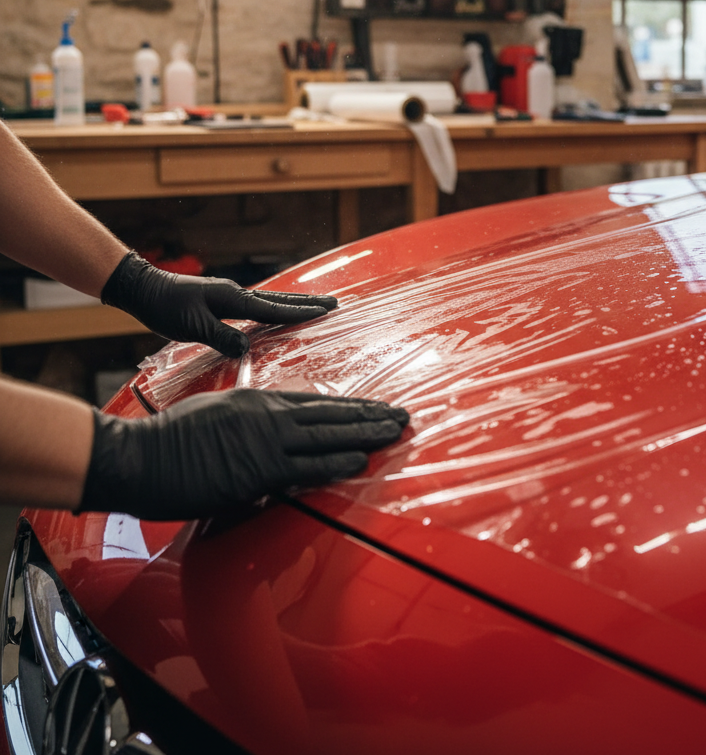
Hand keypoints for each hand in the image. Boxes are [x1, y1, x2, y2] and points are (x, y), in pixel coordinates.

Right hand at [78, 390, 409, 520]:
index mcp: (257, 402)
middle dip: (370, 416)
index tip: (376, 408)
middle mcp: (266, 415)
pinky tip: (360, 459)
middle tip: (403, 416)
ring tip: (395, 432)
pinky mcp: (257, 469)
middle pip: (330, 414)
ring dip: (365, 434)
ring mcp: (263, 441)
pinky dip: (335, 462)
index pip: (316, 403)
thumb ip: (248, 421)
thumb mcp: (215, 415)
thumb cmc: (169, 441)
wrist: (138, 456)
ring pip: (327, 435)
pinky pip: (306, 466)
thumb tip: (271, 433)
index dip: (350, 407)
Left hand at [102, 251, 336, 357]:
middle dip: (308, 302)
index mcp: (233, 298)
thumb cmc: (164, 308)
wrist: (143, 289)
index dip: (301, 311)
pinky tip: (277, 313)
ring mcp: (230, 295)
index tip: (327, 311)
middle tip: (335, 303)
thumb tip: (247, 348)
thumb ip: (221, 337)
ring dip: (294, 303)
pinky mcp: (222, 300)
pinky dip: (275, 307)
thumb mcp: (191, 327)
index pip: (274, 308)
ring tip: (315, 306)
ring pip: (270, 300)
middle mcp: (236, 293)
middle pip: (279, 299)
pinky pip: (257, 305)